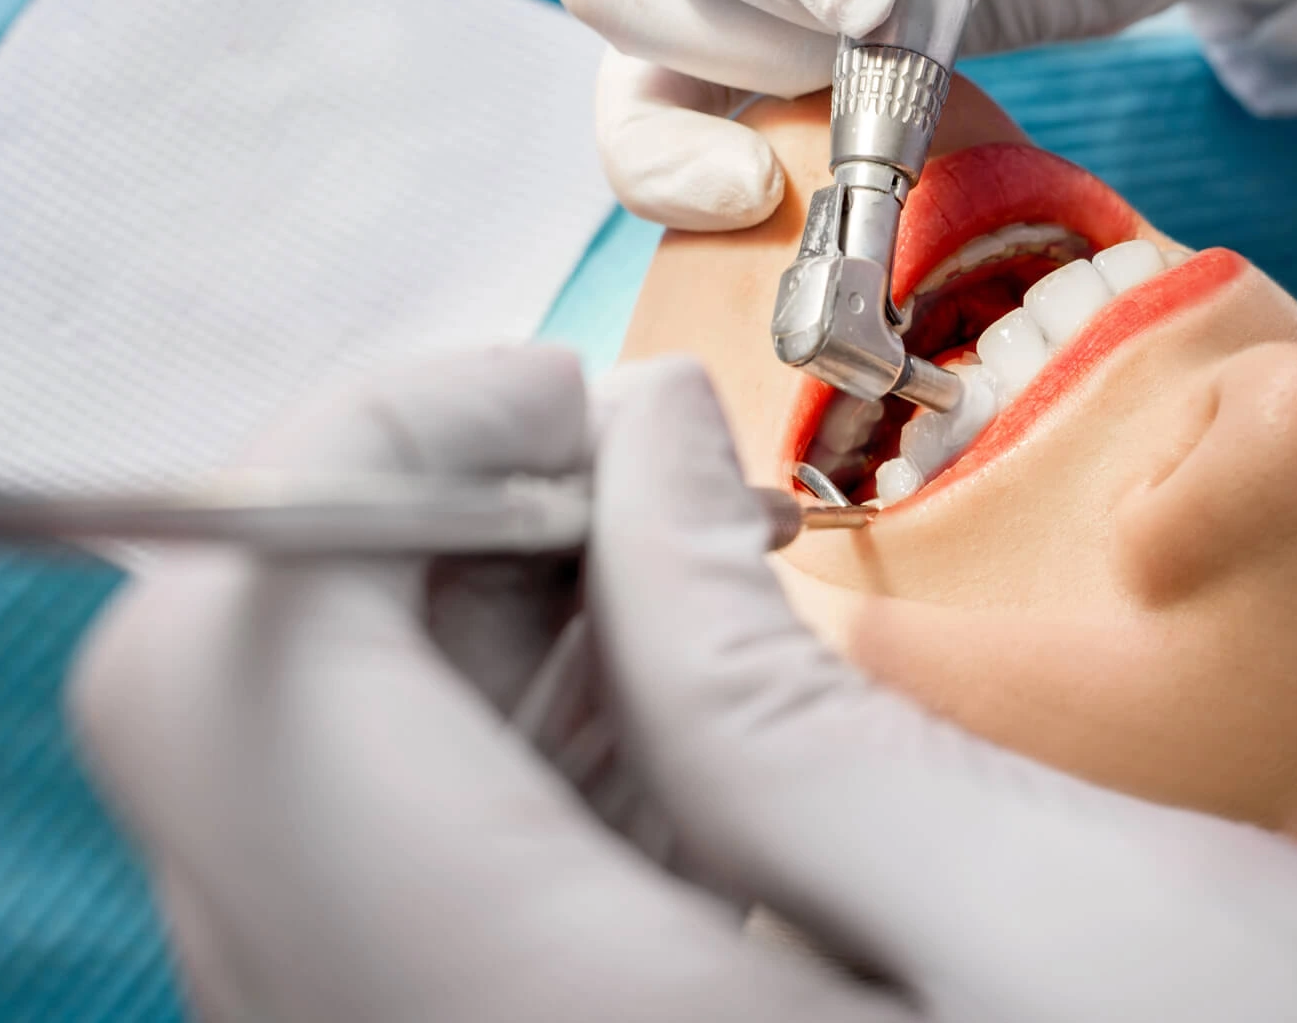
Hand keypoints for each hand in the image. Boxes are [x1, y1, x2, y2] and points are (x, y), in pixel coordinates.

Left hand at [68, 348, 1296, 1020]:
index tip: (572, 395)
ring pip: (314, 825)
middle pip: (239, 753)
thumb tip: (631, 460)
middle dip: (412, 542)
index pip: (241, 689)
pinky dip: (513, 754)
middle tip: (630, 461)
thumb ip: (765, 685)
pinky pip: (426, 903)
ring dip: (459, 640)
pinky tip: (677, 697)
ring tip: (672, 564)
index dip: (363, 468)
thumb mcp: (1057, 902)